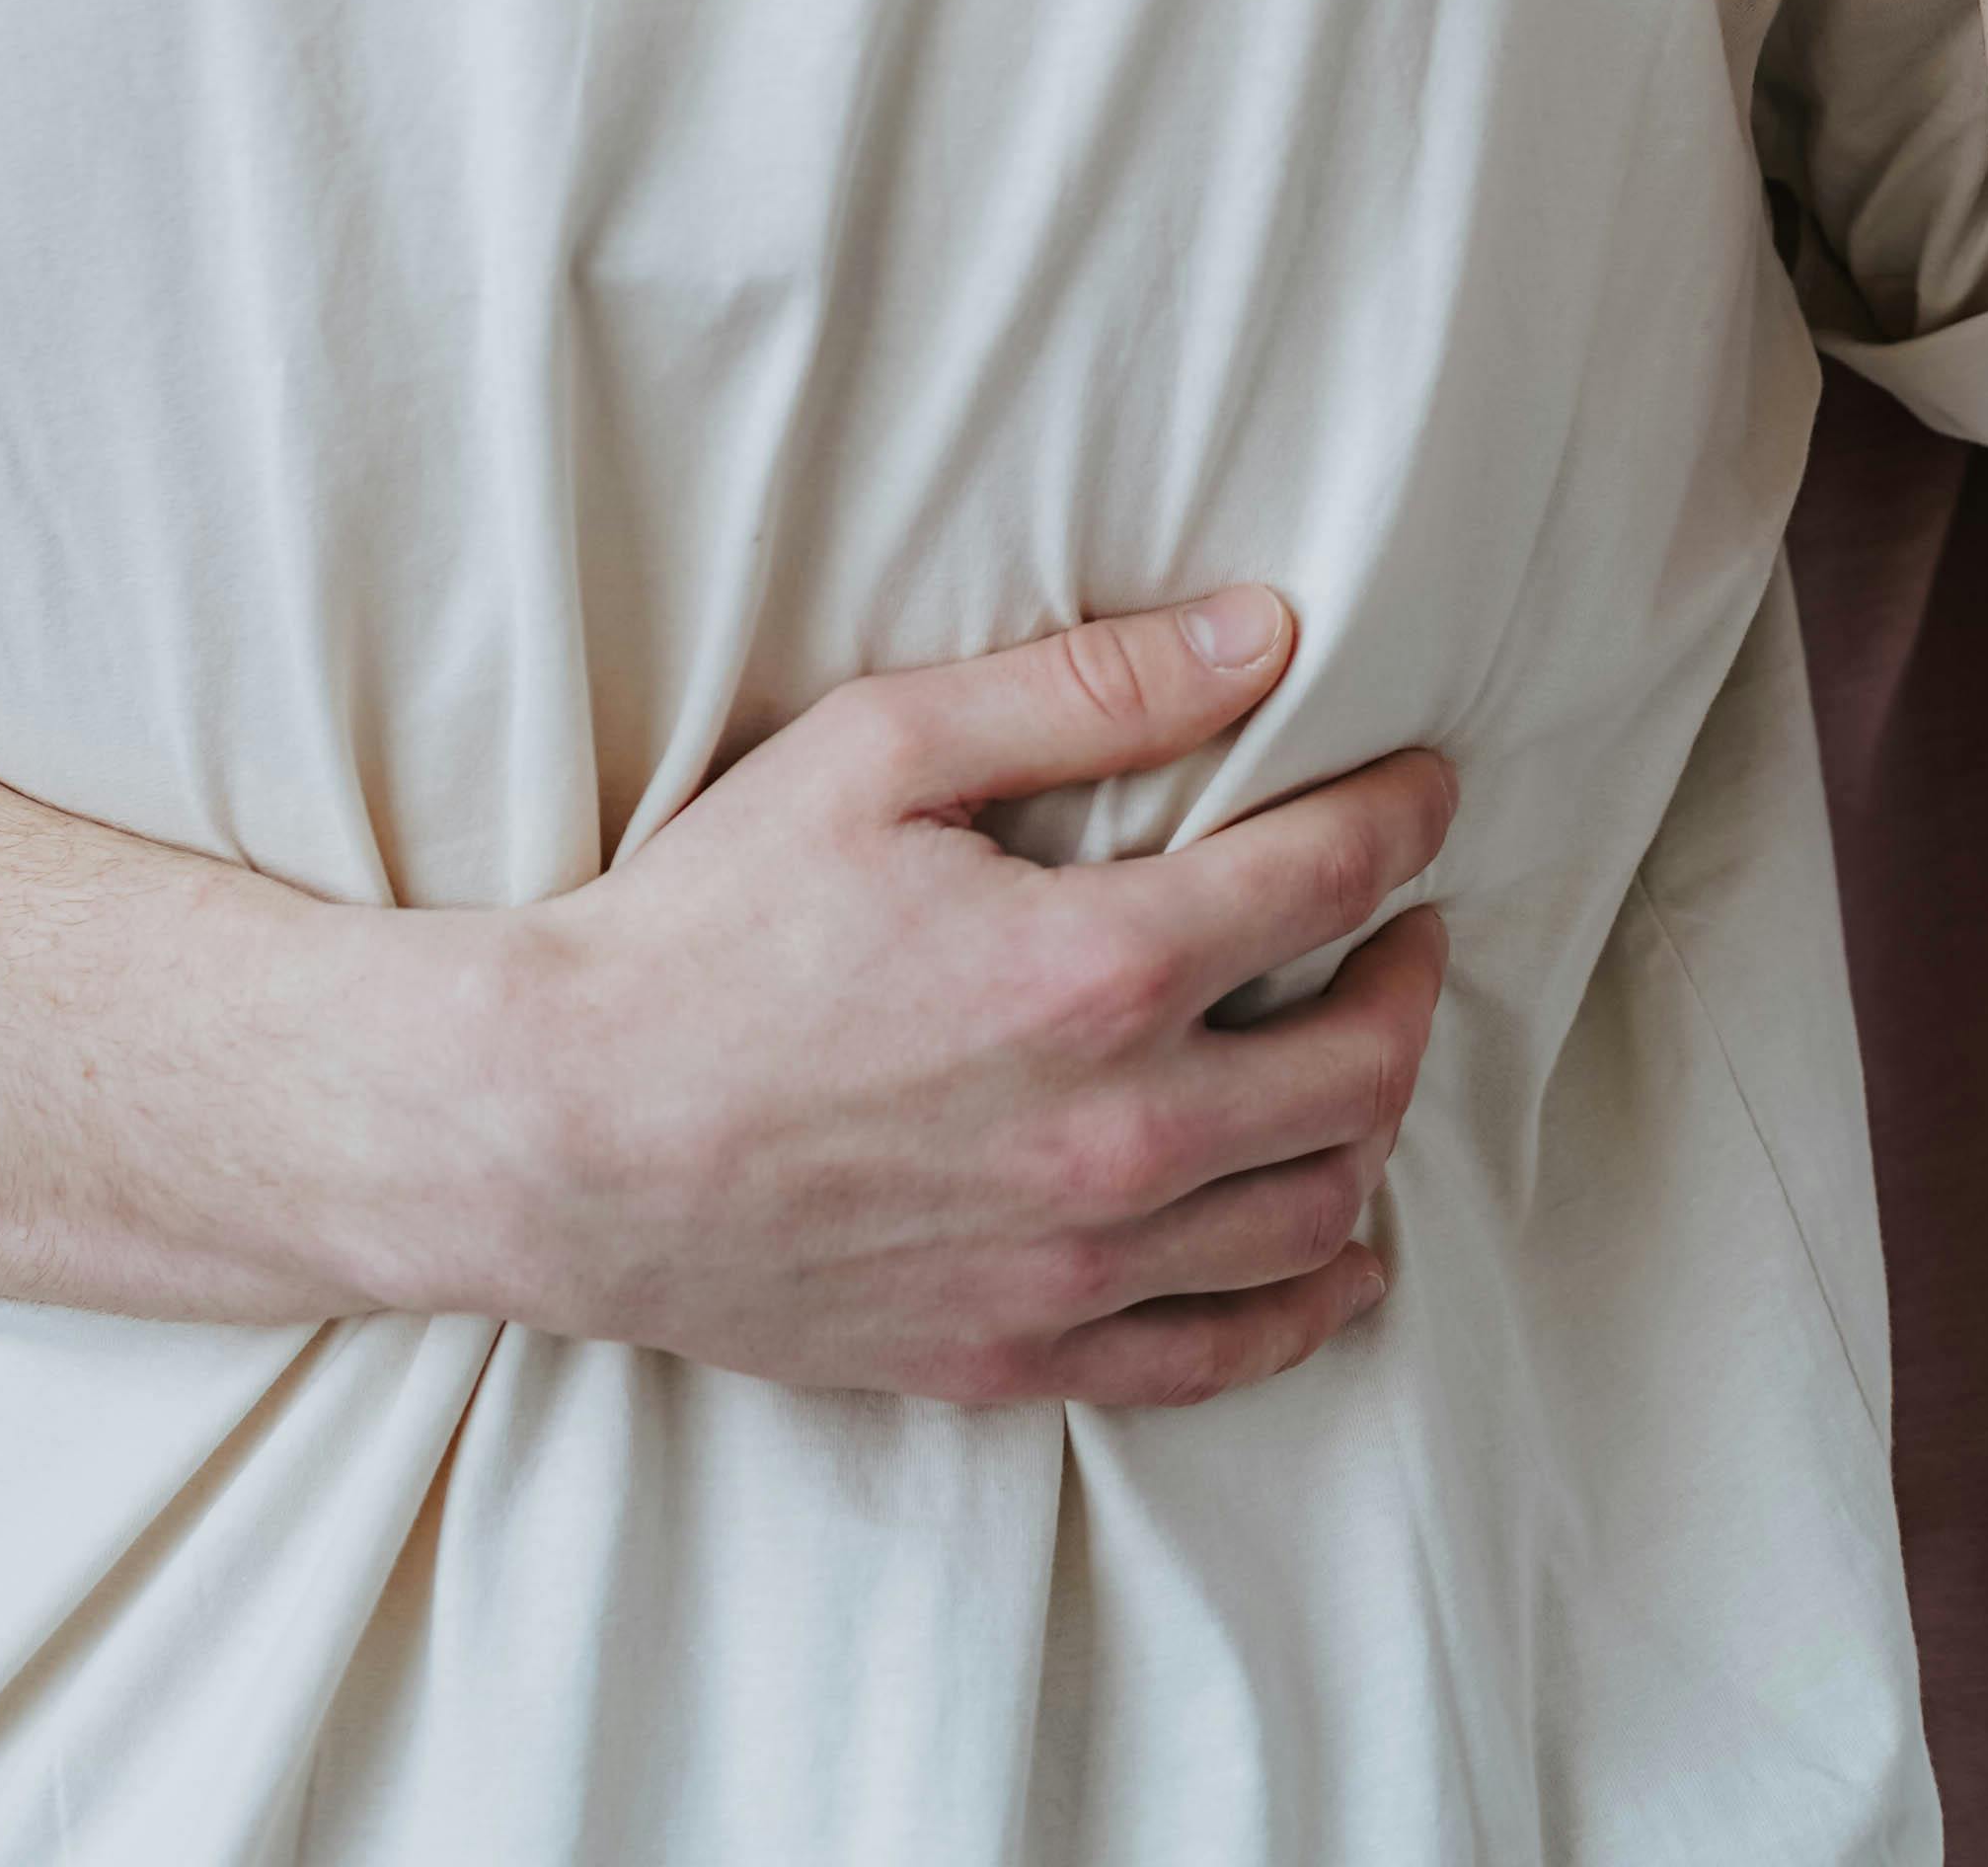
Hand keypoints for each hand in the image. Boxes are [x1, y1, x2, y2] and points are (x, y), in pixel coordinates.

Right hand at [497, 589, 1450, 1411]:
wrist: (562, 1133)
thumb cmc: (706, 922)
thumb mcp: (879, 749)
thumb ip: (1086, 691)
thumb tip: (1260, 634)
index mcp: (1093, 969)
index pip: (1325, 881)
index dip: (1401, 817)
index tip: (1425, 787)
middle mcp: (1116, 1134)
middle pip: (1360, 1062)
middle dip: (1412, 974)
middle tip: (1408, 920)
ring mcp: (1074, 1265)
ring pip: (1314, 1210)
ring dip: (1376, 1124)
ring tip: (1367, 1055)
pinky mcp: (1019, 1352)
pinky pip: (1223, 1351)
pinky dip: (1309, 1300)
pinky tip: (1338, 1252)